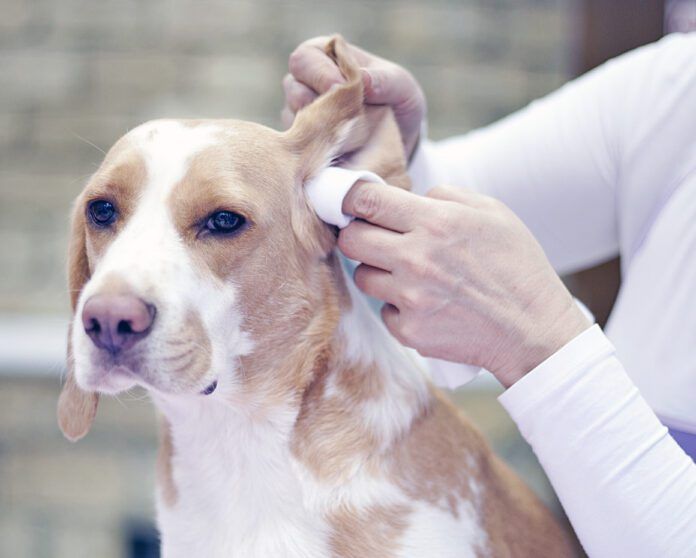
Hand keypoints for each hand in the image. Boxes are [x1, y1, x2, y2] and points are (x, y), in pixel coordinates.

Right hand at [283, 36, 425, 158]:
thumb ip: (386, 81)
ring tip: (348, 135)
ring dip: (319, 128)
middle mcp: (306, 83)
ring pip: (293, 118)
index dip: (320, 74)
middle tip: (343, 116)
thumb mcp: (402, 87)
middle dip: (317, 103)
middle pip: (292, 88)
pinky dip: (319, 148)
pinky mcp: (302, 142)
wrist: (397, 143)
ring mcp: (300, 113)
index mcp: (325, 57)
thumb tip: (363, 78)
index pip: (304, 59)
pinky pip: (300, 146)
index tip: (341, 90)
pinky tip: (340, 151)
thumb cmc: (397, 103)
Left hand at [338, 182, 590, 387]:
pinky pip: (384, 311)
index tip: (351, 204)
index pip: (366, 201)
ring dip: (379, 272)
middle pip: (351, 240)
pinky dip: (398, 307)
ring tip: (411, 275)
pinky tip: (427, 304)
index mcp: (435, 222)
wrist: (533, 330)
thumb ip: (445, 196)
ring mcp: (410, 298)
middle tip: (377, 240)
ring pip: (362, 277)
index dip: (350, 199)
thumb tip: (411, 198)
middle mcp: (416, 259)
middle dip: (358, 235)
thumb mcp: (493, 213)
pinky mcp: (409, 331)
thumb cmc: (517, 267)